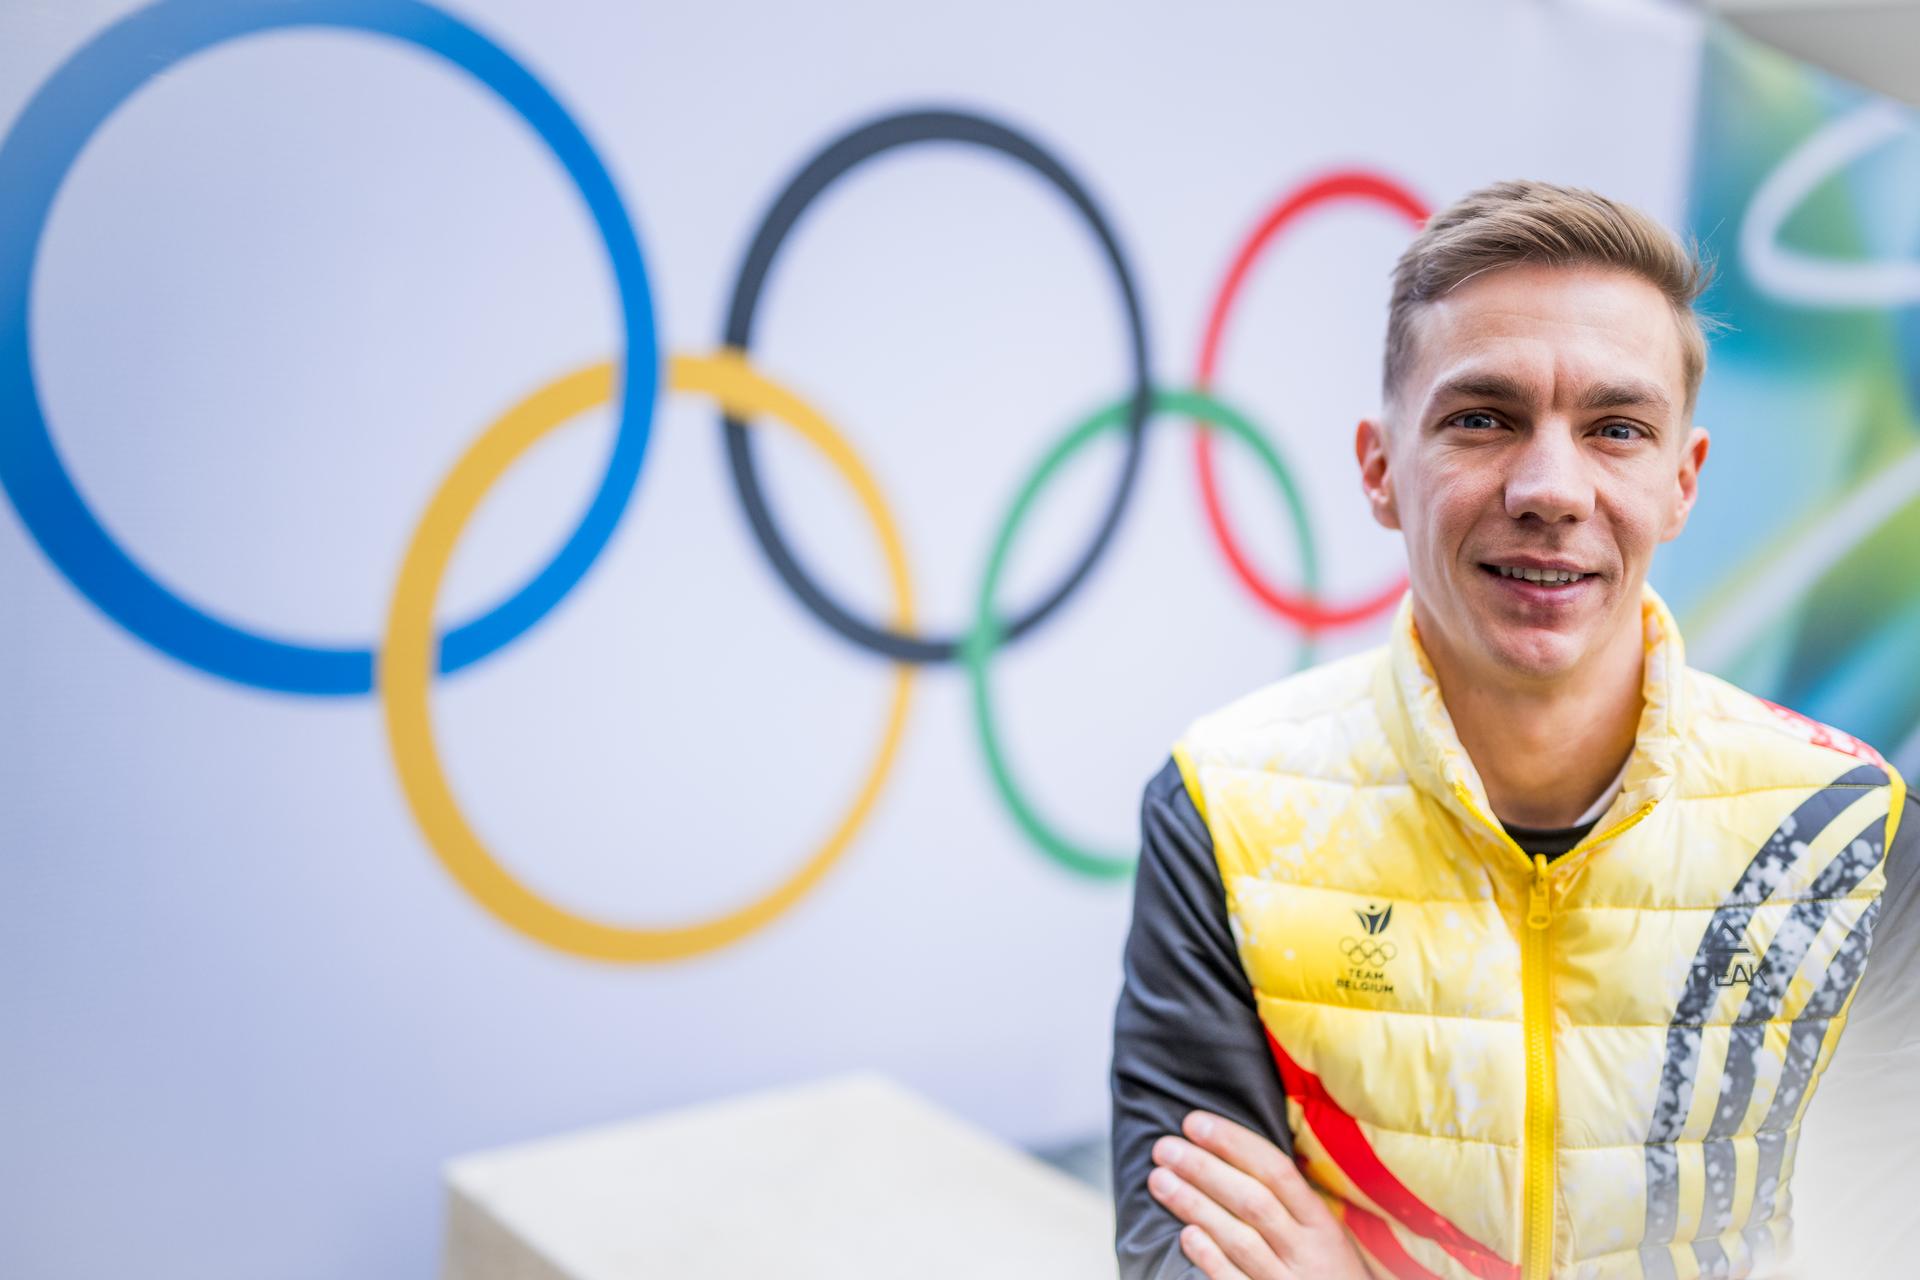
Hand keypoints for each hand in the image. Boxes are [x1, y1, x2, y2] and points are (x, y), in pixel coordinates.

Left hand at [1148, 1109, 1370, 1279]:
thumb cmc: (1327, 1272)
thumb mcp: (1325, 1234)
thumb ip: (1290, 1201)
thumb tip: (1234, 1149)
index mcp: (1321, 1224)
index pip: (1276, 1171)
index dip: (1234, 1143)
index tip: (1194, 1123)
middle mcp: (1306, 1252)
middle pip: (1253, 1202)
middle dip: (1205, 1170)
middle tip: (1164, 1148)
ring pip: (1240, 1240)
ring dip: (1196, 1206)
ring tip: (1159, 1180)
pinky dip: (1211, 1259)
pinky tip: (1185, 1235)